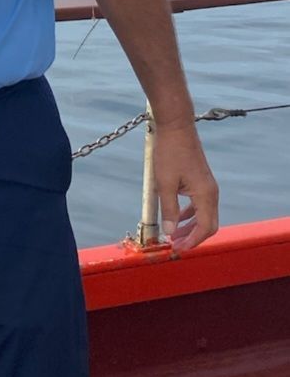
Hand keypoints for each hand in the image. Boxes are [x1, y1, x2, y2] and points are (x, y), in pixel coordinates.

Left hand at [152, 122, 219, 250]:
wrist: (176, 126)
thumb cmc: (169, 152)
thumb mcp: (165, 183)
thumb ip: (168, 209)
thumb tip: (170, 232)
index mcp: (205, 195)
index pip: (205, 228)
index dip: (192, 241)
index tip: (178, 249)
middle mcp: (211, 192)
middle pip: (208, 224)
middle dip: (192, 237)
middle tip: (175, 244)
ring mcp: (207, 186)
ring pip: (203, 215)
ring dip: (190, 226)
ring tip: (173, 234)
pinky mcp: (200, 180)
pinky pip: (198, 204)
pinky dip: (189, 213)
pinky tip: (176, 216)